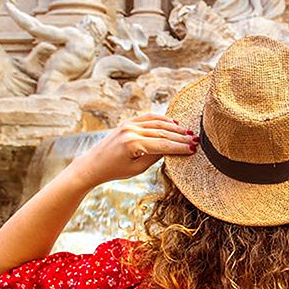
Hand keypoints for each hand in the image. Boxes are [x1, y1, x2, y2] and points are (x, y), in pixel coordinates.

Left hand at [65, 114, 196, 186]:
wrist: (93, 164)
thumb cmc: (114, 171)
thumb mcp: (137, 169)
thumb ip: (155, 157)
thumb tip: (171, 148)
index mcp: (133, 144)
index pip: (163, 144)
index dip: (179, 147)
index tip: (193, 149)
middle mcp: (131, 130)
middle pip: (162, 132)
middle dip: (180, 136)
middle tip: (196, 140)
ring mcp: (129, 124)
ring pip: (157, 122)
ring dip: (174, 127)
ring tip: (188, 132)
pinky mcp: (127, 122)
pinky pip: (148, 118)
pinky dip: (162, 119)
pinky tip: (173, 123)